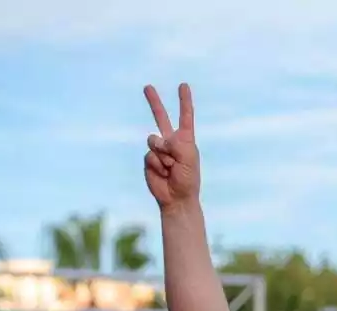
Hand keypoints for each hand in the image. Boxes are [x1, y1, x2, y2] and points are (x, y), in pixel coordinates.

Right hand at [143, 84, 199, 208]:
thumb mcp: (188, 158)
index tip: (183, 85)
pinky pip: (149, 154)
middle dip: (154, 102)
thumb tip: (161, 139)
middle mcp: (171, 141)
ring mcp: (158, 149)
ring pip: (154, 140)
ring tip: (171, 167)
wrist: (176, 197)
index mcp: (185, 139)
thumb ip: (177, 143)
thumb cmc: (187, 178)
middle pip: (161, 118)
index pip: (185, 117)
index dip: (184, 101)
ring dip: (163, 154)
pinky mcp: (149, 159)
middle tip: (147, 87)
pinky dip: (157, 164)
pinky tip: (163, 173)